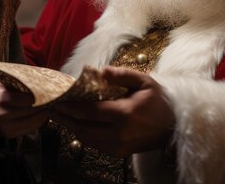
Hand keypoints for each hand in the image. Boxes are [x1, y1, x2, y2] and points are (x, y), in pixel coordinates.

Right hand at [0, 81, 47, 138]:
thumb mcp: (6, 82)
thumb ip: (21, 80)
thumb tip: (42, 78)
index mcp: (3, 98)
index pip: (30, 99)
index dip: (41, 95)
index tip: (48, 91)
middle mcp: (4, 114)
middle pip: (33, 111)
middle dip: (45, 105)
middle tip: (53, 100)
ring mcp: (6, 127)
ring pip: (34, 122)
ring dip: (44, 115)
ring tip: (48, 107)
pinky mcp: (9, 135)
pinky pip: (30, 129)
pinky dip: (38, 122)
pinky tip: (40, 115)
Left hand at [51, 66, 174, 156]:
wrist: (175, 126)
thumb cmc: (159, 100)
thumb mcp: (144, 81)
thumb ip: (122, 75)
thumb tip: (101, 71)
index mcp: (124, 114)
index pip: (89, 111)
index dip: (70, 106)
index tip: (58, 98)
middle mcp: (119, 133)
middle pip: (82, 127)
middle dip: (64, 118)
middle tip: (50, 108)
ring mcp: (119, 146)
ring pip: (86, 138)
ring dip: (70, 127)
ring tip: (58, 116)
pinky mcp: (119, 152)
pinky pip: (94, 144)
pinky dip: (82, 134)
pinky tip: (75, 125)